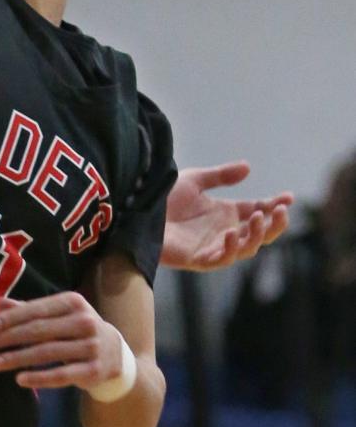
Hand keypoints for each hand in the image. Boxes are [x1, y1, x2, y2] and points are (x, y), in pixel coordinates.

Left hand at [0, 292, 126, 391]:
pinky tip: (20, 379)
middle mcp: (84, 321)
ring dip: (17, 359)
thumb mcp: (58, 313)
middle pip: (39, 331)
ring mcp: (91, 347)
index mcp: (73, 302)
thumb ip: (29, 309)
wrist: (115, 352)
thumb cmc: (77, 328)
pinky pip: (62, 376)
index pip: (36, 309)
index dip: (12, 317)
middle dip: (9, 338)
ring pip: (47, 354)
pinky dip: (40, 378)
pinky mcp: (94, 371)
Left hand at [161, 161, 292, 271]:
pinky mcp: (199, 259)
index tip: (289, 197)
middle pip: (259, 234)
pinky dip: (230, 248)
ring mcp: (213, 247)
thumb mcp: (195, 180)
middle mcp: (224, 232)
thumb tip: (248, 167)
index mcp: (226, 214)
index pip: (257, 211)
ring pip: (245, 249)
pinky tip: (232, 232)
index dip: (274, 205)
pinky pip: (220, 259)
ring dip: (255, 235)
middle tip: (281, 211)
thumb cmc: (164, 197)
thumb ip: (221, 176)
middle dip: (273, 225)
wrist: (138, 210)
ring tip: (259, 218)